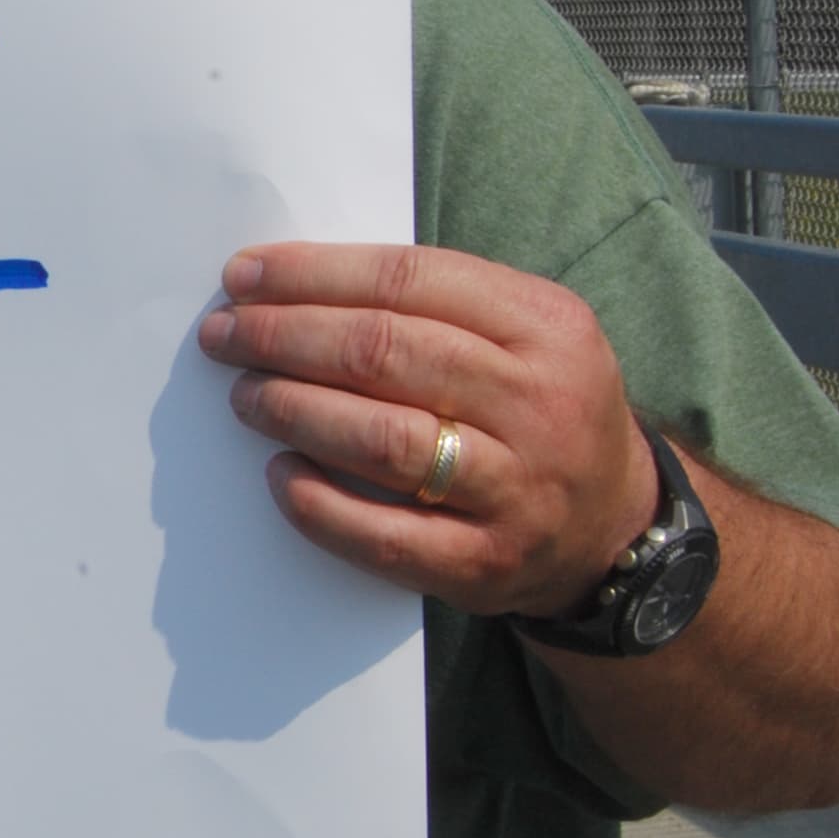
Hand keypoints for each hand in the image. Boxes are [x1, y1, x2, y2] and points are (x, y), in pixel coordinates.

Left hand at [197, 242, 661, 619]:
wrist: (614, 525)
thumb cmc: (537, 409)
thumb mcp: (525, 333)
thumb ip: (433, 302)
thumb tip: (292, 285)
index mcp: (546, 326)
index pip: (408, 280)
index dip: (312, 274)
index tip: (242, 276)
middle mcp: (539, 403)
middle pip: (384, 353)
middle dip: (284, 337)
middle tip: (224, 335)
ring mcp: (516, 488)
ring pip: (382, 441)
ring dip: (294, 410)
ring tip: (245, 395)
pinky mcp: (486, 562)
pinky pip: (385, 535)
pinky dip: (320, 504)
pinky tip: (280, 475)